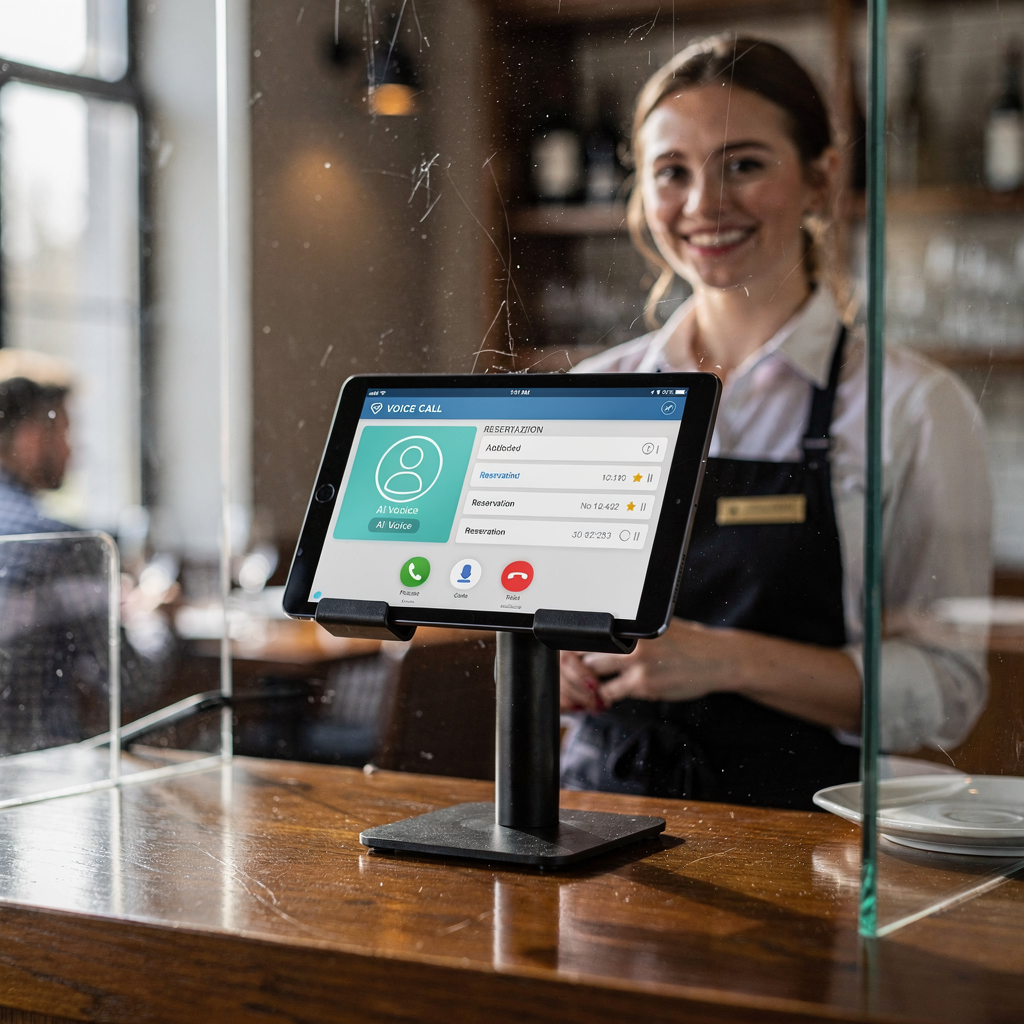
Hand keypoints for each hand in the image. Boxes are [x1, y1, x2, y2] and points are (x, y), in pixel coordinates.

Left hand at [562, 619, 861, 732]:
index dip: (568, 644)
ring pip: (592, 675)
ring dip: (583, 684)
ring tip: (579, 688)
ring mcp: (637, 664)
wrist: (718, 659)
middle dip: (571, 667)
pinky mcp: (645, 686)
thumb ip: (629, 630)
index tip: (560, 653)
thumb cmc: (688, 641)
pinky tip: (598, 700)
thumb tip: (597, 634)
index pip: (588, 631)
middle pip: (583, 653)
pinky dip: (600, 699)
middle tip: (566, 675)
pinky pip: (610, 694)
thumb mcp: (657, 626)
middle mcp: (632, 641)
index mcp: (632, 624)